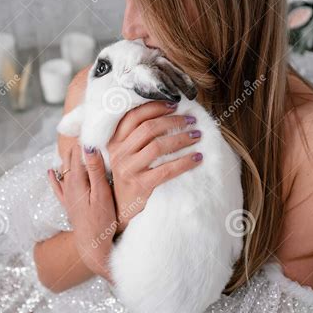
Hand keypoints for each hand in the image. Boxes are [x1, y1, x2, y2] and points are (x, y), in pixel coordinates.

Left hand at [48, 143, 116, 280]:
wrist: (94, 248)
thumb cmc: (102, 222)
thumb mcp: (102, 194)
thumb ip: (95, 170)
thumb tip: (88, 147)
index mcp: (77, 181)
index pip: (78, 152)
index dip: (85, 138)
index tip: (93, 125)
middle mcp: (68, 187)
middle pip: (70, 159)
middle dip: (77, 145)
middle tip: (86, 130)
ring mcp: (67, 197)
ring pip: (65, 170)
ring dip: (69, 157)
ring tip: (73, 143)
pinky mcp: (69, 206)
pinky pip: (58, 187)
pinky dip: (54, 177)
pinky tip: (51, 171)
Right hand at [108, 100, 202, 231]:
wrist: (119, 208)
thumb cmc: (129, 175)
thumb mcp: (124, 154)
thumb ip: (135, 136)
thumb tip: (166, 113)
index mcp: (115, 142)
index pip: (133, 116)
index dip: (155, 107)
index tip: (174, 104)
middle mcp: (119, 153)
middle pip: (148, 128)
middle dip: (173, 121)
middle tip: (191, 120)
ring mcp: (128, 170)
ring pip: (158, 146)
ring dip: (181, 138)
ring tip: (197, 135)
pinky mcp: (141, 185)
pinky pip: (167, 169)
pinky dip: (185, 162)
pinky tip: (197, 158)